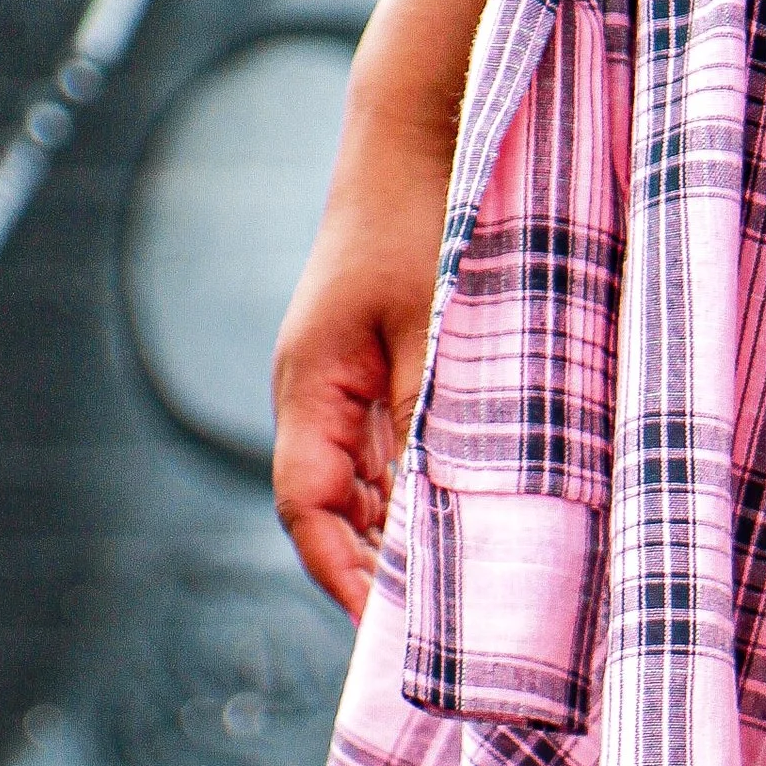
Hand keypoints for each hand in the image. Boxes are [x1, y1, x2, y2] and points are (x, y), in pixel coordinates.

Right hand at [272, 146, 454, 618]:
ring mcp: (341, 386)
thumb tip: (440, 528)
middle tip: (437, 633)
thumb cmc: (426, 221)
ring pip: (360, 493)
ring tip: (454, 594)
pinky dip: (414, 499)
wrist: (417, 133)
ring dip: (399, 540)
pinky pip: (385, 459)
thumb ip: (433, 431)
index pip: (307, 511)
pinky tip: (457, 527)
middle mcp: (312, 395)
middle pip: (330, 516)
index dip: (345, 578)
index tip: (391, 630)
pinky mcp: (373, 374)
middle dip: (376, 573)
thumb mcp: (438, 336)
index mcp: (310, 387)